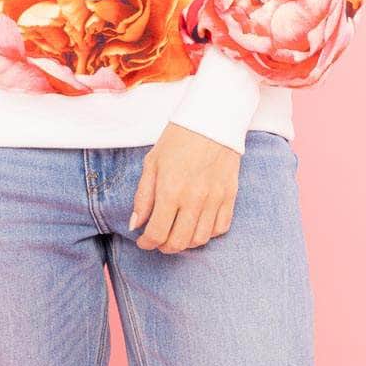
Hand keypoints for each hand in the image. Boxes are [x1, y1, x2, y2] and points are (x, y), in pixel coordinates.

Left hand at [129, 122, 240, 253]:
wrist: (212, 118)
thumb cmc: (178, 138)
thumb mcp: (152, 162)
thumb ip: (143, 196)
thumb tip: (135, 224)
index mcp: (170, 189)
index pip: (157, 233)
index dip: (147, 243)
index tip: (143, 242)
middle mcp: (193, 199)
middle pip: (178, 242)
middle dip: (164, 247)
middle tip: (158, 240)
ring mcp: (214, 199)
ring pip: (200, 239)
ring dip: (185, 243)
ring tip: (176, 234)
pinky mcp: (230, 195)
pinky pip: (220, 228)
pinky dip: (207, 233)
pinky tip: (197, 224)